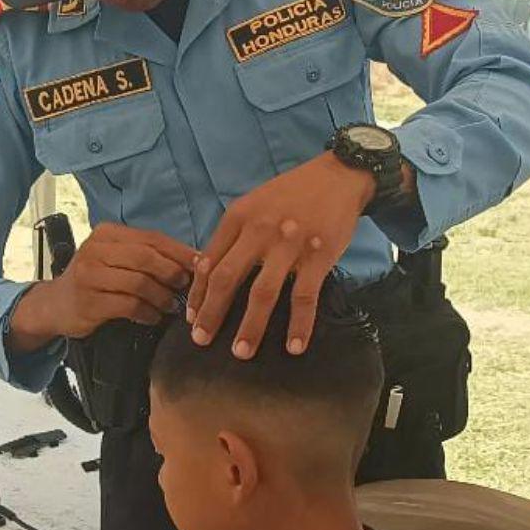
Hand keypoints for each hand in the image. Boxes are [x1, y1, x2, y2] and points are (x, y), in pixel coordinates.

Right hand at [9, 223, 196, 352]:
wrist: (56, 304)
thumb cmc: (97, 280)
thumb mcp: (117, 259)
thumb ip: (148, 256)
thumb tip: (195, 260)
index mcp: (107, 233)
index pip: (152, 238)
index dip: (180, 252)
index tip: (202, 265)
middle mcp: (95, 249)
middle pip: (146, 258)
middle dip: (172, 273)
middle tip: (185, 288)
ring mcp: (89, 275)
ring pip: (139, 282)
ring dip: (162, 297)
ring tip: (170, 306)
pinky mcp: (88, 301)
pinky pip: (129, 305)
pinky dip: (147, 313)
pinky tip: (153, 317)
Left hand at [187, 152, 375, 359]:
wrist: (338, 176)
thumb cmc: (291, 193)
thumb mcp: (253, 204)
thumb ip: (231, 234)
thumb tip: (205, 271)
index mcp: (239, 217)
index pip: (210, 261)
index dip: (198, 293)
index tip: (192, 317)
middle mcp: (259, 230)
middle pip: (227, 279)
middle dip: (212, 314)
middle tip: (201, 340)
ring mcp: (289, 245)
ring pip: (262, 293)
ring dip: (250, 327)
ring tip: (241, 353)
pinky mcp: (318, 256)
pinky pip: (304, 297)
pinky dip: (299, 325)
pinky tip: (293, 346)